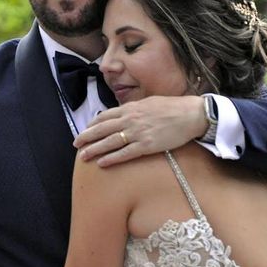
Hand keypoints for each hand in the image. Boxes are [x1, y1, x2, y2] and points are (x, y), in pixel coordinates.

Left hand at [74, 95, 206, 166]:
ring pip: (109, 142)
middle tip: (76, 144)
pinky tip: (101, 163)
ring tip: (83, 156)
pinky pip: (124, 154)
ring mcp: (137, 133)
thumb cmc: (173, 108)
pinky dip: (111, 158)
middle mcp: (130, 120)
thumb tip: (125, 113)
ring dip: (94, 149)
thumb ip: (135, 109)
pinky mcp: (146, 146)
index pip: (105, 116)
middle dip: (86, 137)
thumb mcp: (149, 102)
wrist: (190, 114)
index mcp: (131, 108)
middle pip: (102, 129)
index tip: (84, 131)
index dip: (92, 125)